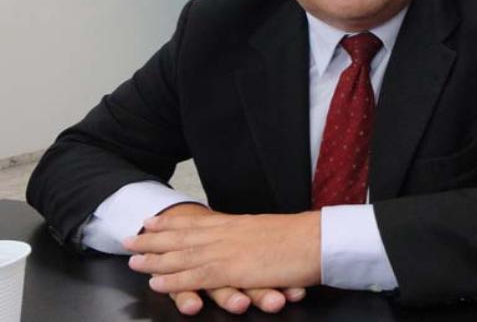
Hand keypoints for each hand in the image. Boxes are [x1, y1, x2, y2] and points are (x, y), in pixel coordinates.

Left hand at [124, 210, 320, 297]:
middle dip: (154, 238)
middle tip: (130, 237)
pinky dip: (173, 279)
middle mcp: (228, 233)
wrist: (318, 240)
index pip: (198, 221)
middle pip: (183, 235)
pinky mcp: (232, 269)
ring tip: (133, 259)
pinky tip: (156, 282)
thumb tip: (248, 244)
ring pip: (182, 254)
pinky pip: (195, 275)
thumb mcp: (273, 234)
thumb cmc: (304, 239)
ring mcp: (228, 250)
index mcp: (238, 225)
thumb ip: (255, 239)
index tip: (154, 221)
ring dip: (155, 257)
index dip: (173, 222)